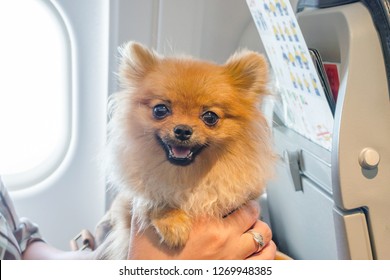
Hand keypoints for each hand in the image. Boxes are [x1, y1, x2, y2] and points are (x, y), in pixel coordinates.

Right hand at [128, 200, 275, 259]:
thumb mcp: (145, 228)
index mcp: (203, 223)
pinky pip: (267, 261)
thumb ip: (149, 204)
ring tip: (254, 229)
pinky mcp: (237, 275)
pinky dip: (268, 252)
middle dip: (251, 210)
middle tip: (246, 211)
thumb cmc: (149, 263)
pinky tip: (260, 249)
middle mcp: (223, 239)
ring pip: (264, 236)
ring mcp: (233, 259)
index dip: (239, 196)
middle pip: (253, 214)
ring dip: (261, 230)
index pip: (235, 200)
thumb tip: (149, 189)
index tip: (237, 197)